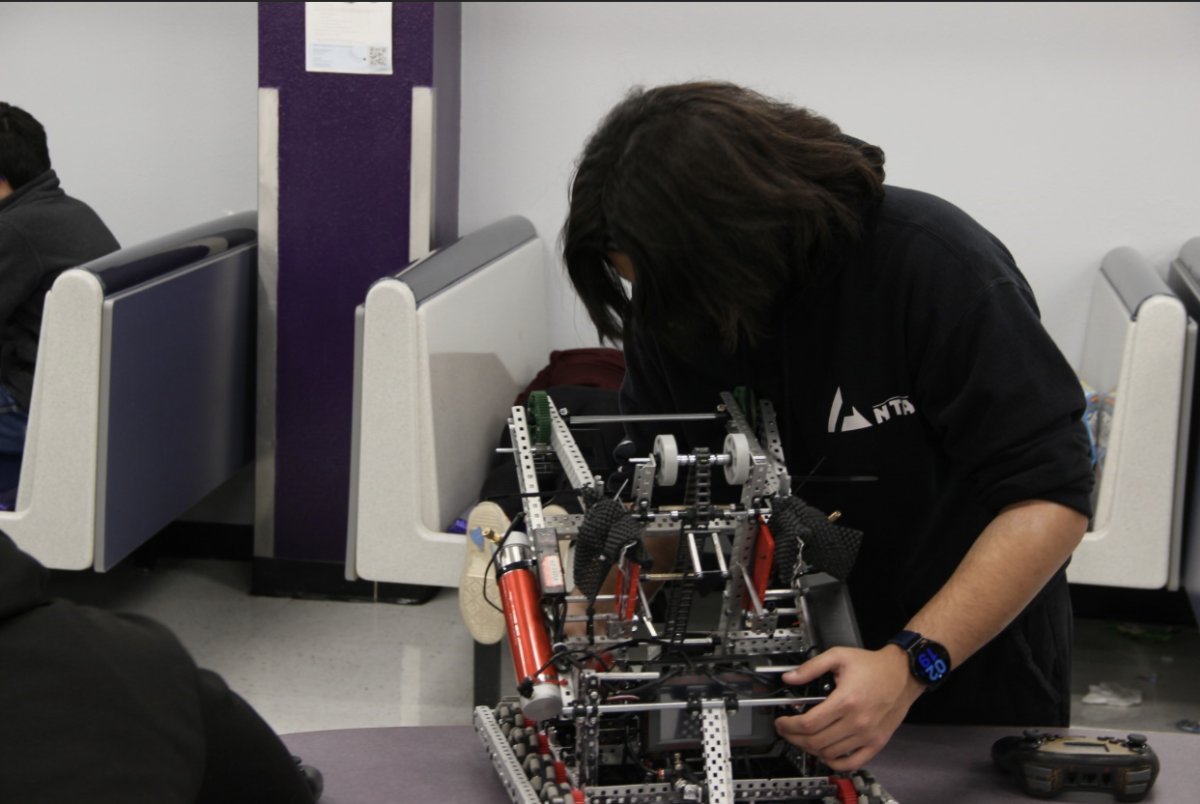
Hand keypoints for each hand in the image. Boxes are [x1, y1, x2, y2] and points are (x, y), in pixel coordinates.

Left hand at [774, 645, 922, 771]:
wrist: (903, 674)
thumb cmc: (873, 666)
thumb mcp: (839, 656)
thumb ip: (811, 667)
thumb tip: (790, 678)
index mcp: (846, 701)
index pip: (808, 724)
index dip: (788, 726)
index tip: (781, 722)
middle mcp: (857, 722)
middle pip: (815, 741)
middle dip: (794, 738)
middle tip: (786, 731)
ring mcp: (868, 735)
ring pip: (830, 753)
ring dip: (810, 749)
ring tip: (802, 739)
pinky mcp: (877, 742)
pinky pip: (853, 762)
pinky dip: (835, 762)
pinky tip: (825, 754)